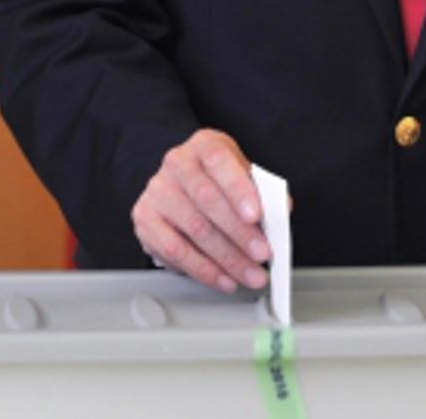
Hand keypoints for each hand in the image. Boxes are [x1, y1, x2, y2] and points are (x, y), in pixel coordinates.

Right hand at [131, 128, 271, 293]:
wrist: (181, 185)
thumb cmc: (216, 179)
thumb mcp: (243, 175)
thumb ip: (263, 191)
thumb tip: (280, 211)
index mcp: (203, 145)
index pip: (219, 162)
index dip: (238, 189)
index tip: (256, 215)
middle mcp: (176, 164)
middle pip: (207, 200)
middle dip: (239, 233)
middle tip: (262, 254)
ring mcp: (158, 191)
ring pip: (194, 229)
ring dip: (227, 259)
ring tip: (249, 274)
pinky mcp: (145, 218)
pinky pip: (175, 251)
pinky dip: (204, 270)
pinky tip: (223, 279)